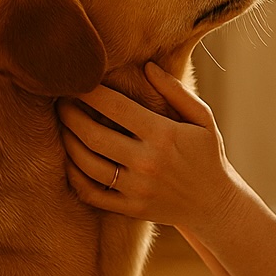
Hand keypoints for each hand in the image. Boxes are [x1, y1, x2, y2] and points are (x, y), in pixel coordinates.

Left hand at [56, 62, 253, 234]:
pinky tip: (70, 159)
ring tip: (63, 126)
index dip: (90, 91)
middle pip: (93, 134)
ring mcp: (136, 188)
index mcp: (164, 135)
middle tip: (60, 101)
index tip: (78, 81)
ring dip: (67, 141)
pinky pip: (90, 192)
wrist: (215, 205)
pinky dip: (74, 175)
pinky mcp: (130, 208)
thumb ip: (175, 91)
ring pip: (86, 163)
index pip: (115, 106)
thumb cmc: (208, 155)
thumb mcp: (202, 119)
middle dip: (69, 114)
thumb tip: (147, 66)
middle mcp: (147, 162)